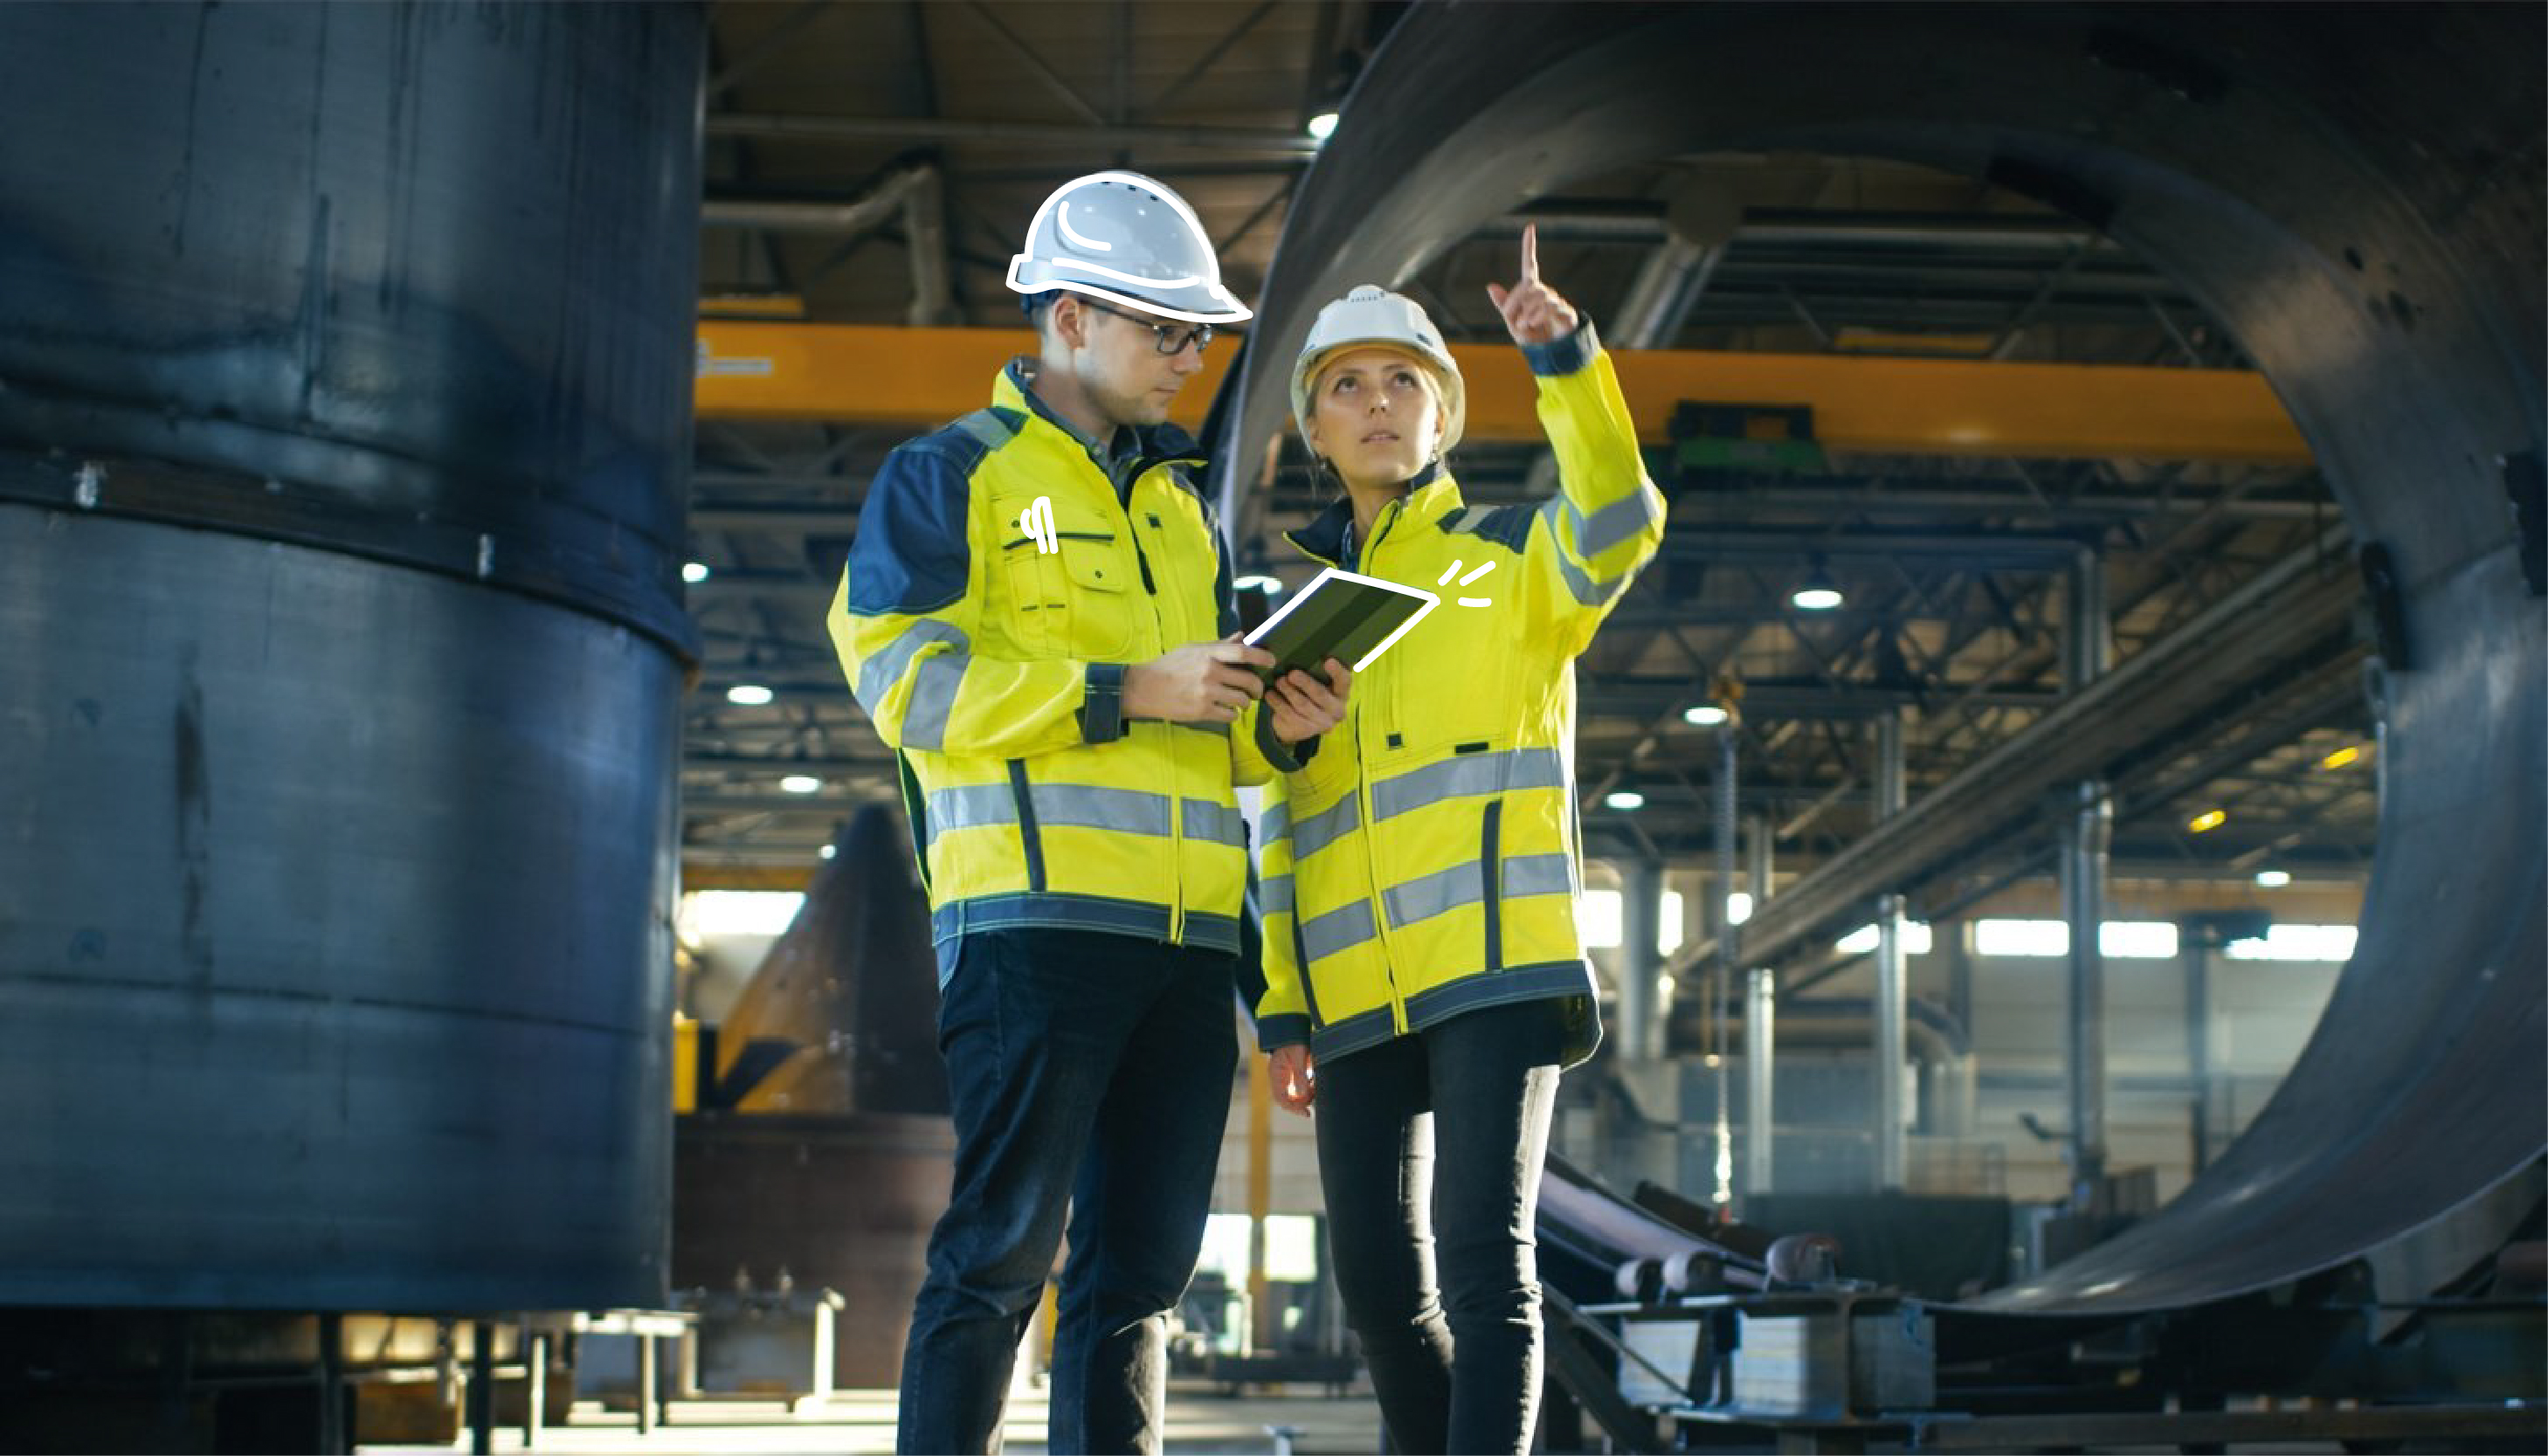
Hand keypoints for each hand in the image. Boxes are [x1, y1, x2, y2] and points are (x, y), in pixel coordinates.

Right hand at [1123, 635, 1272, 722]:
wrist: (1145, 688)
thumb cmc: (1169, 666)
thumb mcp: (1192, 649)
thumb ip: (1219, 645)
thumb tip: (1242, 636)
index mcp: (1208, 654)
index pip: (1243, 653)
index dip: (1262, 657)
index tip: (1271, 661)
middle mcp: (1210, 672)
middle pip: (1248, 680)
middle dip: (1258, 687)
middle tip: (1258, 690)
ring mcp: (1207, 693)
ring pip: (1242, 700)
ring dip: (1246, 703)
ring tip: (1242, 702)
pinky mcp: (1202, 711)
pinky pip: (1229, 716)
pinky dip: (1233, 715)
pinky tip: (1228, 712)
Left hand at [1265, 658, 1351, 744]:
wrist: (1303, 723)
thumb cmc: (1311, 693)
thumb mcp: (1318, 683)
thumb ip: (1316, 671)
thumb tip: (1303, 650)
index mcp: (1342, 693)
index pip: (1344, 681)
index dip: (1337, 672)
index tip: (1328, 660)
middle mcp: (1336, 710)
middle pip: (1321, 695)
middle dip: (1306, 683)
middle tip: (1292, 674)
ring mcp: (1321, 722)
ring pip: (1303, 705)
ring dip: (1289, 692)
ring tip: (1279, 681)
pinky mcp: (1305, 730)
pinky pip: (1289, 715)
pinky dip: (1278, 703)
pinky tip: (1270, 694)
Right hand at [1268, 1045, 1314, 1114]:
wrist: (1295, 1030)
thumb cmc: (1295, 1040)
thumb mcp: (1299, 1056)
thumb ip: (1300, 1074)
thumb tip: (1303, 1095)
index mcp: (1276, 1073)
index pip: (1280, 1097)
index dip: (1292, 1107)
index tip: (1305, 1112)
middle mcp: (1279, 1077)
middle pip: (1287, 1099)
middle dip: (1299, 1104)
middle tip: (1311, 1106)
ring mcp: (1286, 1076)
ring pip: (1294, 1095)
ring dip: (1305, 1097)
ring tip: (1315, 1092)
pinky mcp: (1294, 1075)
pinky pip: (1300, 1088)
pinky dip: (1308, 1090)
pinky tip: (1314, 1087)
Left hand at [1484, 222, 1580, 345]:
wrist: (1550, 355)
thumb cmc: (1532, 338)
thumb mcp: (1512, 323)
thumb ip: (1504, 305)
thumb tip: (1490, 286)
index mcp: (1531, 292)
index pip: (1530, 265)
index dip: (1529, 247)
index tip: (1530, 228)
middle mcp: (1545, 292)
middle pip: (1529, 285)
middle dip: (1516, 300)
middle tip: (1512, 318)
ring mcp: (1556, 301)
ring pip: (1539, 296)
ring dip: (1527, 312)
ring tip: (1524, 325)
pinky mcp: (1566, 312)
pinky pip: (1550, 307)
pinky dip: (1538, 316)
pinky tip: (1534, 324)